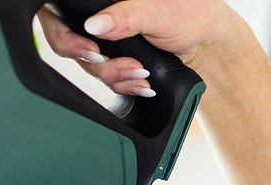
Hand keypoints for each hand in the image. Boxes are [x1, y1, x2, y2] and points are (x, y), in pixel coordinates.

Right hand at [36, 0, 243, 96]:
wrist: (209, 45)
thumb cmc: (191, 15)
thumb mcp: (158, 12)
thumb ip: (126, 16)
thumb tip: (93, 25)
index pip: (61, 13)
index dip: (66, 35)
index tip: (90, 52)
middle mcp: (100, 16)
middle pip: (69, 43)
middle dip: (96, 63)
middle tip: (117, 65)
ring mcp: (106, 40)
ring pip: (89, 66)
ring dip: (114, 76)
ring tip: (140, 75)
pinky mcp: (115, 60)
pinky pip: (106, 79)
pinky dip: (123, 85)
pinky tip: (141, 84)